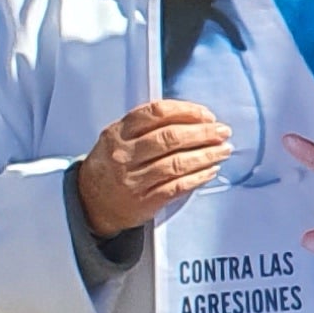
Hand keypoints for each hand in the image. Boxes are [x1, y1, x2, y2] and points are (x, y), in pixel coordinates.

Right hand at [76, 98, 230, 240]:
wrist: (90, 200)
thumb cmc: (113, 163)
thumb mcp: (120, 137)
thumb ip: (149, 125)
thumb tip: (197, 118)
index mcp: (118, 133)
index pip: (156, 113)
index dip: (187, 111)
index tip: (207, 115)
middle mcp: (123, 154)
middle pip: (170, 137)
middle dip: (203, 133)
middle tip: (223, 131)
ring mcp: (132, 179)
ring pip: (176, 163)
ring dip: (206, 155)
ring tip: (223, 150)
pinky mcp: (143, 201)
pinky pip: (176, 187)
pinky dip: (198, 178)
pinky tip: (211, 170)